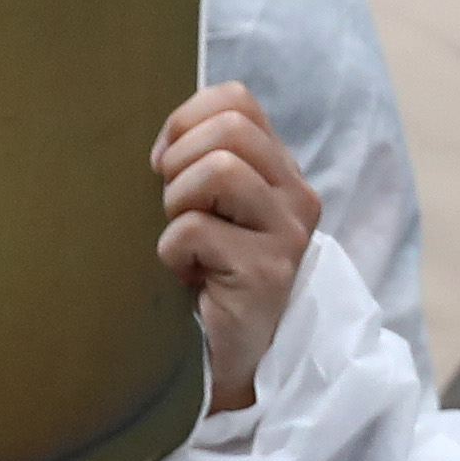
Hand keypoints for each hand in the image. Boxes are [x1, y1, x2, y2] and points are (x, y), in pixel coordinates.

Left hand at [156, 84, 320, 413]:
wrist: (224, 359)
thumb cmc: (204, 278)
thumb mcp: (209, 208)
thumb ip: (202, 162)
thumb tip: (165, 140)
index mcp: (279, 171)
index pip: (237, 100)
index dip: (186, 120)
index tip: (164, 166)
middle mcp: (296, 196)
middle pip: (229, 128)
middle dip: (179, 162)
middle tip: (173, 208)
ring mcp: (287, 234)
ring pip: (218, 169)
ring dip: (178, 204)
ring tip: (183, 242)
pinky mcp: (267, 273)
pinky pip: (195, 230)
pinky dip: (172, 252)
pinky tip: (188, 278)